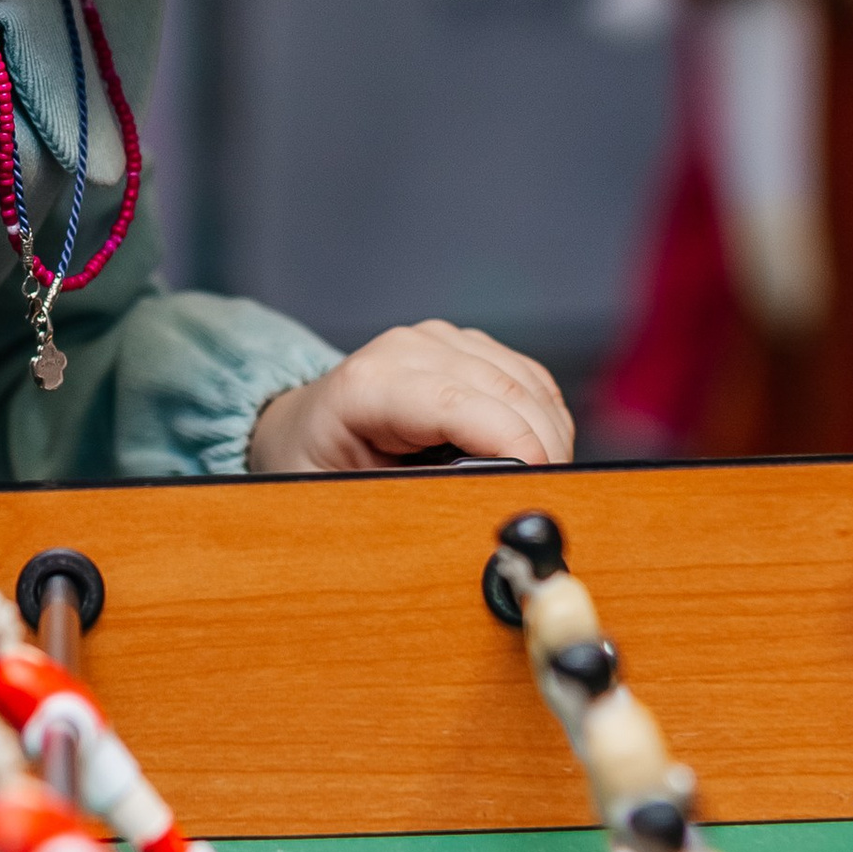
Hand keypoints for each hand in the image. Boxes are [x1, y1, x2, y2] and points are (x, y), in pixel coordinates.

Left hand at [247, 322, 572, 475]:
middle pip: (505, 392)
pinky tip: (532, 456)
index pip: (456, 403)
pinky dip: (546, 420)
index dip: (512, 442)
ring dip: (550, 437)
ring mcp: (441, 341)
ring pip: (528, 384)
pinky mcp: (468, 347)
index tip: (541, 486)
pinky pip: (530, 380)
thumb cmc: (316, 468)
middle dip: (542, 450)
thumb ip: (405, 502)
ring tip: (537, 487)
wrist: (302, 432)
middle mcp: (406, 348)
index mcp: (367, 384)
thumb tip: (478, 510)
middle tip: (549, 506)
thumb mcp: (342, 500)